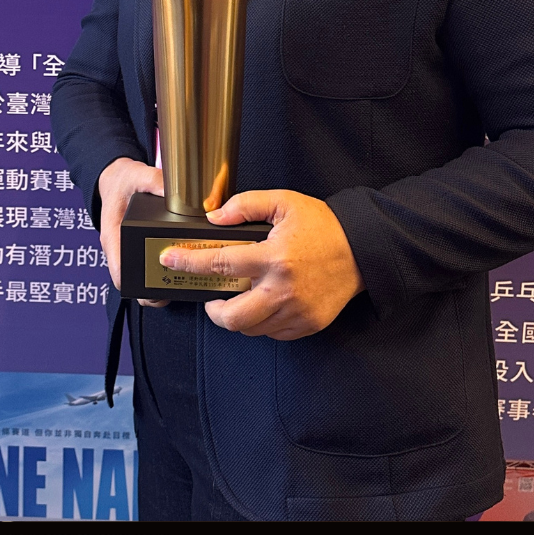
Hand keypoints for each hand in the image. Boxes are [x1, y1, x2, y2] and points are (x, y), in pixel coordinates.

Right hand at [97, 156, 167, 307]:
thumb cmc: (123, 180)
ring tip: (181, 278)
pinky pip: (147, 266)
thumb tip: (174, 191)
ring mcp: (128, 249)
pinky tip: (180, 265)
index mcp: (113, 236)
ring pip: (140, 278)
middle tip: (174, 287)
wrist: (116, 177)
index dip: (134, 287)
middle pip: (131, 283)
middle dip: (151, 291)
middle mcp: (119, 247)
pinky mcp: (137, 247)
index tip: (154, 291)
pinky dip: (161, 271)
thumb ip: (154, 181)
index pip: (118, 272)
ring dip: (158, 283)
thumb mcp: (137, 176)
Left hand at [157, 190, 364, 338]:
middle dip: (213, 310)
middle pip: (233, 317)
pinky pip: (273, 333)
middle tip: (211, 296)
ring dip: (237, 316)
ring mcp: (297, 312)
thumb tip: (214, 218)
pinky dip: (260, 322)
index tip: (170, 260)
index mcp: (274, 257)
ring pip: (251, 329)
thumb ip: (245, 206)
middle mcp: (283, 290)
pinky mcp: (308, 325)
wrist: (363, 249)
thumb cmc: (323, 225)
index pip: (220, 263)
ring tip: (237, 298)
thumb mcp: (283, 202)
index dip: (189, 262)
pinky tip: (262, 303)